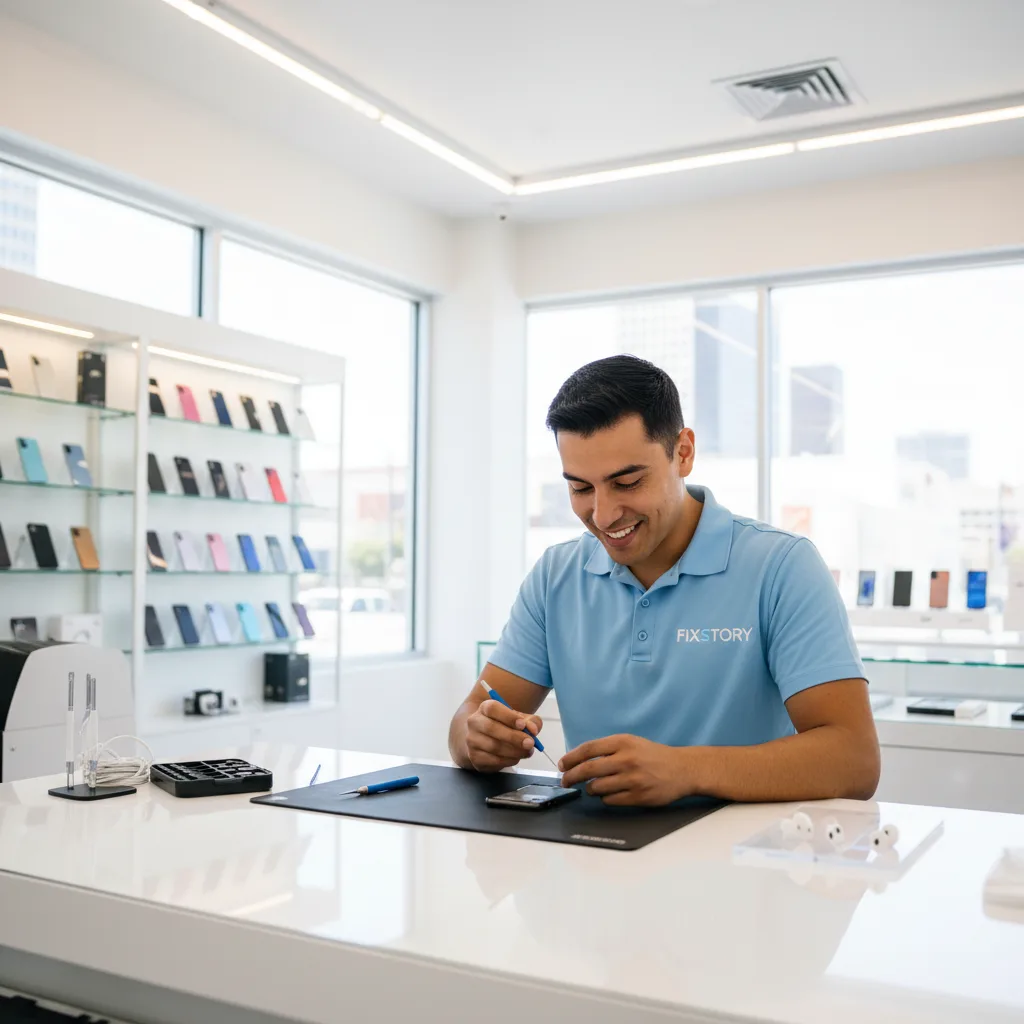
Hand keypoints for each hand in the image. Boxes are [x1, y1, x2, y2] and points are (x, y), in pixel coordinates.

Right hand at [465, 700, 542, 771]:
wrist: (484, 740)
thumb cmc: (504, 726)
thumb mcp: (518, 719)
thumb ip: (530, 721)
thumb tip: (533, 730)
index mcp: (484, 708)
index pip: (492, 708)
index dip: (508, 717)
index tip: (522, 724)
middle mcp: (474, 722)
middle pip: (491, 728)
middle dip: (514, 737)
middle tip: (530, 743)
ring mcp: (472, 741)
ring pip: (493, 746)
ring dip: (514, 751)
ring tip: (527, 751)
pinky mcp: (474, 757)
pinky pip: (493, 760)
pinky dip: (508, 760)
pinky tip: (516, 758)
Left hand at [558, 735, 691, 805]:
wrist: (681, 769)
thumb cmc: (652, 755)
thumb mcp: (630, 742)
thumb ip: (607, 749)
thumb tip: (579, 759)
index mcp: (622, 742)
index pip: (588, 749)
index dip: (571, 758)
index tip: (562, 765)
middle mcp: (626, 759)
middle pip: (588, 769)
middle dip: (571, 776)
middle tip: (565, 780)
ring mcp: (632, 779)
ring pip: (597, 787)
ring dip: (590, 789)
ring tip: (592, 787)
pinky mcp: (638, 796)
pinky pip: (610, 800)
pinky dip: (605, 798)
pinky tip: (609, 794)